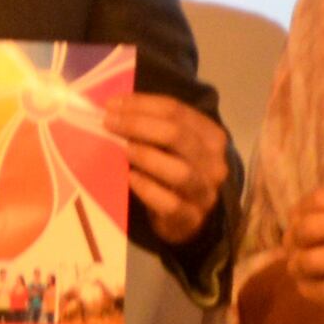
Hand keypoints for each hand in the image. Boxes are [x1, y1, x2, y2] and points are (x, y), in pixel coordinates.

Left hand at [118, 93, 234, 242]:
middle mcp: (214, 162)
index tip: (111, 105)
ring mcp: (205, 192)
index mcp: (211, 136)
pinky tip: (130, 178)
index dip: (141, 104)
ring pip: (179, 171)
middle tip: (108, 123)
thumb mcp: (172, 145)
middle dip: (138, 125)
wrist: (188, 217)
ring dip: (146, 156)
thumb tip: (114, 107)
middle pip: (177, 135)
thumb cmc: (173, 170)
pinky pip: (170, 203)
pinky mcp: (191, 218)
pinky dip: (147, 188)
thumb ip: (153, 125)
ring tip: (122, 149)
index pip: (176, 110)